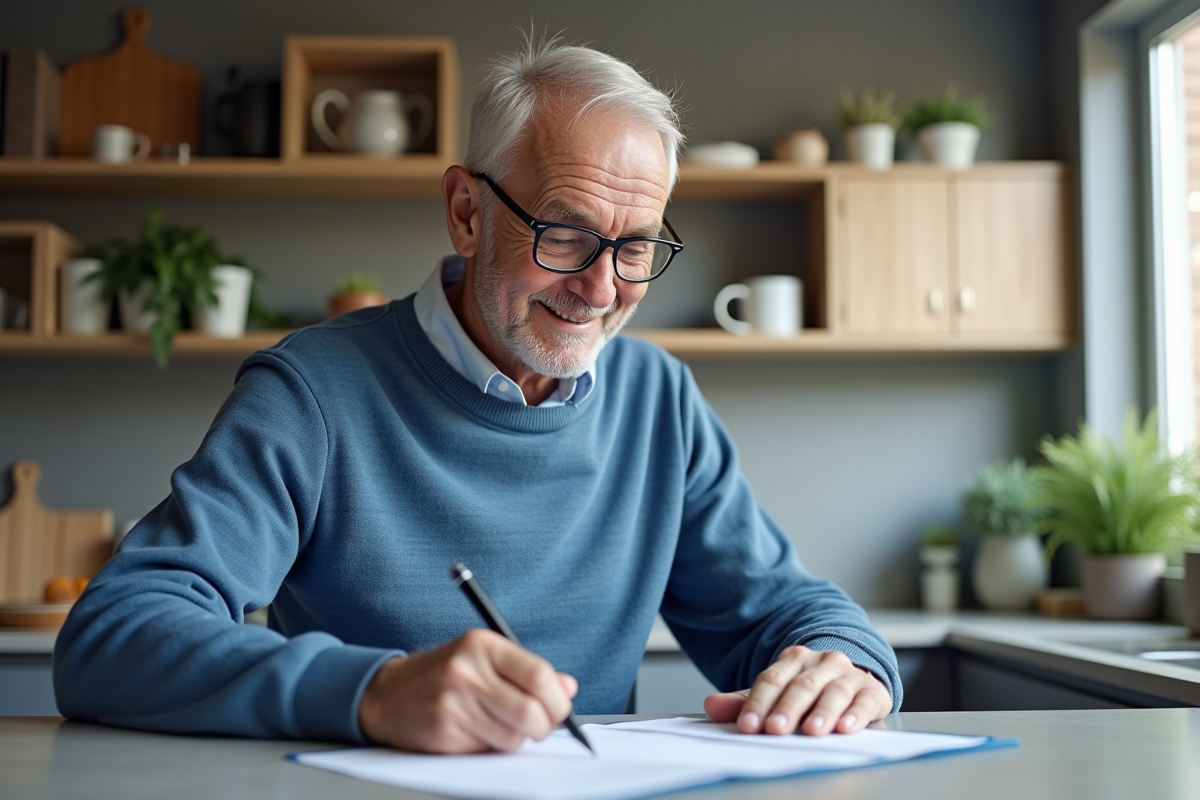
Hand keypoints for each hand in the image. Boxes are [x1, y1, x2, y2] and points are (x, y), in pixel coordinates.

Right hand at [357, 628, 577, 752]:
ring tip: (499, 725)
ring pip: (512, 737)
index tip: (560, 709)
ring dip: (515, 739)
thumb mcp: (485, 659)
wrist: (387, 693)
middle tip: (538, 727)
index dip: (558, 700)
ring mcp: (453, 702)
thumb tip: (568, 687)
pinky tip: (476, 732)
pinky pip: (487, 750)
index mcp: (483, 644)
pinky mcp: (443, 731)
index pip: (539, 675)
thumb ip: (528, 672)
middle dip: (543, 727)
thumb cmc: (444, 674)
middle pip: (530, 711)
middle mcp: (467, 670)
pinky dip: (491, 747)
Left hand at [703, 646, 890, 735]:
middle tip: (776, 729)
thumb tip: (711, 705)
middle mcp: (821, 663)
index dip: (758, 703)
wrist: (853, 678)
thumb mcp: (775, 694)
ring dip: (822, 712)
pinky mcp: (871, 690)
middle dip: (788, 709)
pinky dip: (856, 714)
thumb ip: (745, 701)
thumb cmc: (809, 691)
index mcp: (793, 660)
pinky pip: (865, 700)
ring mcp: (847, 675)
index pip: (771, 680)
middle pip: (801, 686)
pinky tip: (847, 727)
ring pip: (834, 691)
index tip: (747, 725)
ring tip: (812, 730)